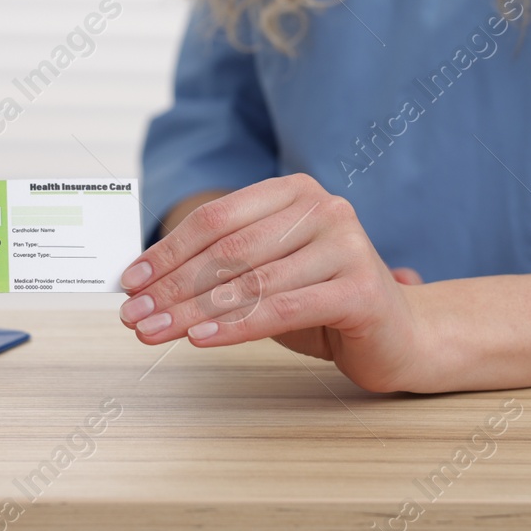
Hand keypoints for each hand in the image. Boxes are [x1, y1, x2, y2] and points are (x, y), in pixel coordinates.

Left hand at [117, 174, 429, 391]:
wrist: (400, 335)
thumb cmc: (322, 303)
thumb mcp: (265, 275)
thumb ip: (219, 268)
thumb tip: (145, 283)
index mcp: (294, 192)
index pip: (215, 219)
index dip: (167, 251)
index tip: (130, 282)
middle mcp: (324, 209)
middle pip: (228, 250)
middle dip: (172, 286)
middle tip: (133, 315)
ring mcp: (347, 245)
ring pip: (250, 282)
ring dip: (192, 311)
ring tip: (155, 332)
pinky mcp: (360, 289)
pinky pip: (282, 309)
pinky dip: (235, 326)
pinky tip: (200, 339)